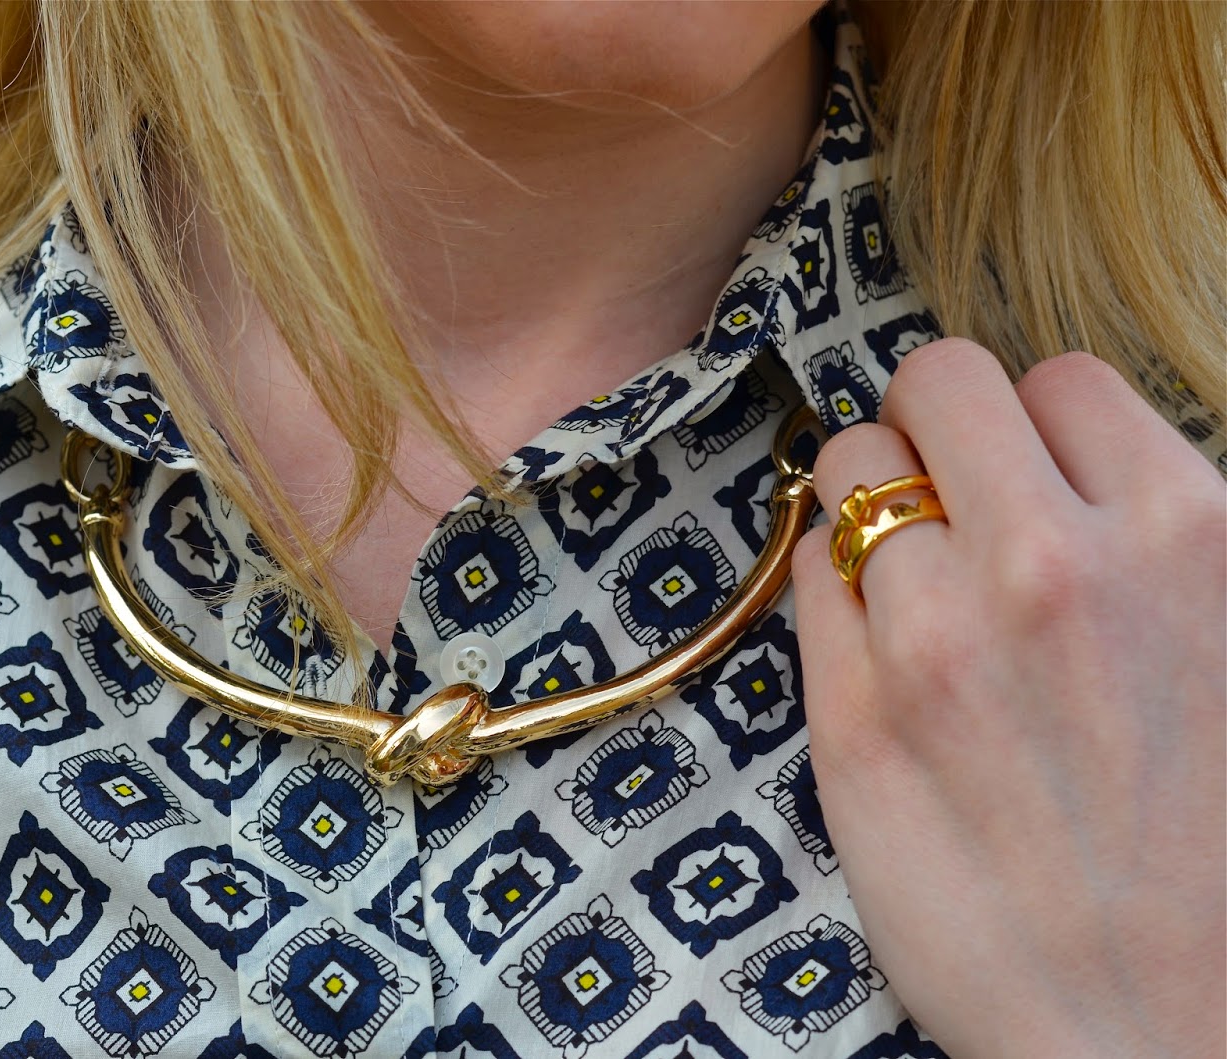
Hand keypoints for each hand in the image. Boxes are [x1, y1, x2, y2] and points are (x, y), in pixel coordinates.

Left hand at [791, 338, 1225, 1057]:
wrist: (1165, 1028)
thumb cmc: (1216, 845)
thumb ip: (1167, 537)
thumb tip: (1083, 461)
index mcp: (1184, 534)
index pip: (1061, 379)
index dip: (1042, 423)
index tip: (1035, 469)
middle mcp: (1051, 567)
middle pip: (938, 383)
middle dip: (939, 422)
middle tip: (949, 484)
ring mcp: (934, 639)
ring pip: (849, 465)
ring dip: (871, 497)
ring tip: (907, 562)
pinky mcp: (848, 716)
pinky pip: (805, 568)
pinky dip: (831, 577)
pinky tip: (874, 629)